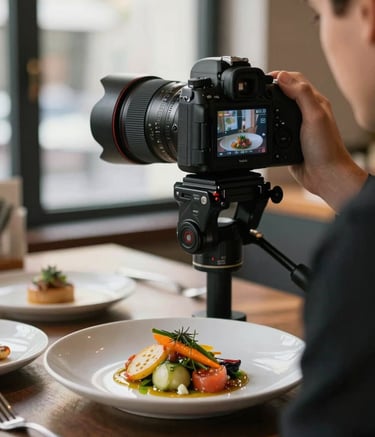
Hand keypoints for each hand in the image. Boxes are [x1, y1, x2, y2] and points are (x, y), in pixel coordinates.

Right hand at [270, 71, 367, 211]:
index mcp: (315, 102)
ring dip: (269, 107)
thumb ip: (300, 94)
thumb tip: (282, 77)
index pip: (296, 80)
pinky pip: (277, 129)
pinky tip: (264, 126)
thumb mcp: (314, 116)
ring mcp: (298, 127)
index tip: (264, 78)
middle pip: (286, 94)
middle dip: (271, 90)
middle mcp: (307, 113)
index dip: (280, 76)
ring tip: (258, 105)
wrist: (324, 175)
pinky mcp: (290, 141)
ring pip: (280, 111)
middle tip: (257, 91)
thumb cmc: (325, 148)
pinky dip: (269, 125)